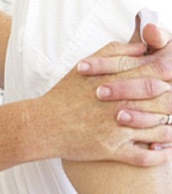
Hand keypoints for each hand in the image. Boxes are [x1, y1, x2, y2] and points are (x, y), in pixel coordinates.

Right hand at [39, 41, 171, 165]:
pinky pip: (147, 156)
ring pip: (161, 129)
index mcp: (113, 81)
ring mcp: (118, 128)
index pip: (154, 74)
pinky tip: (164, 149)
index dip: (169, 72)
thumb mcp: (87, 65)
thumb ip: (115, 52)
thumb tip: (142, 48)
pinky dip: (161, 154)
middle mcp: (119, 104)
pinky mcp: (114, 150)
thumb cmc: (65, 93)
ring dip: (171, 128)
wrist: (46, 123)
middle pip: (163, 100)